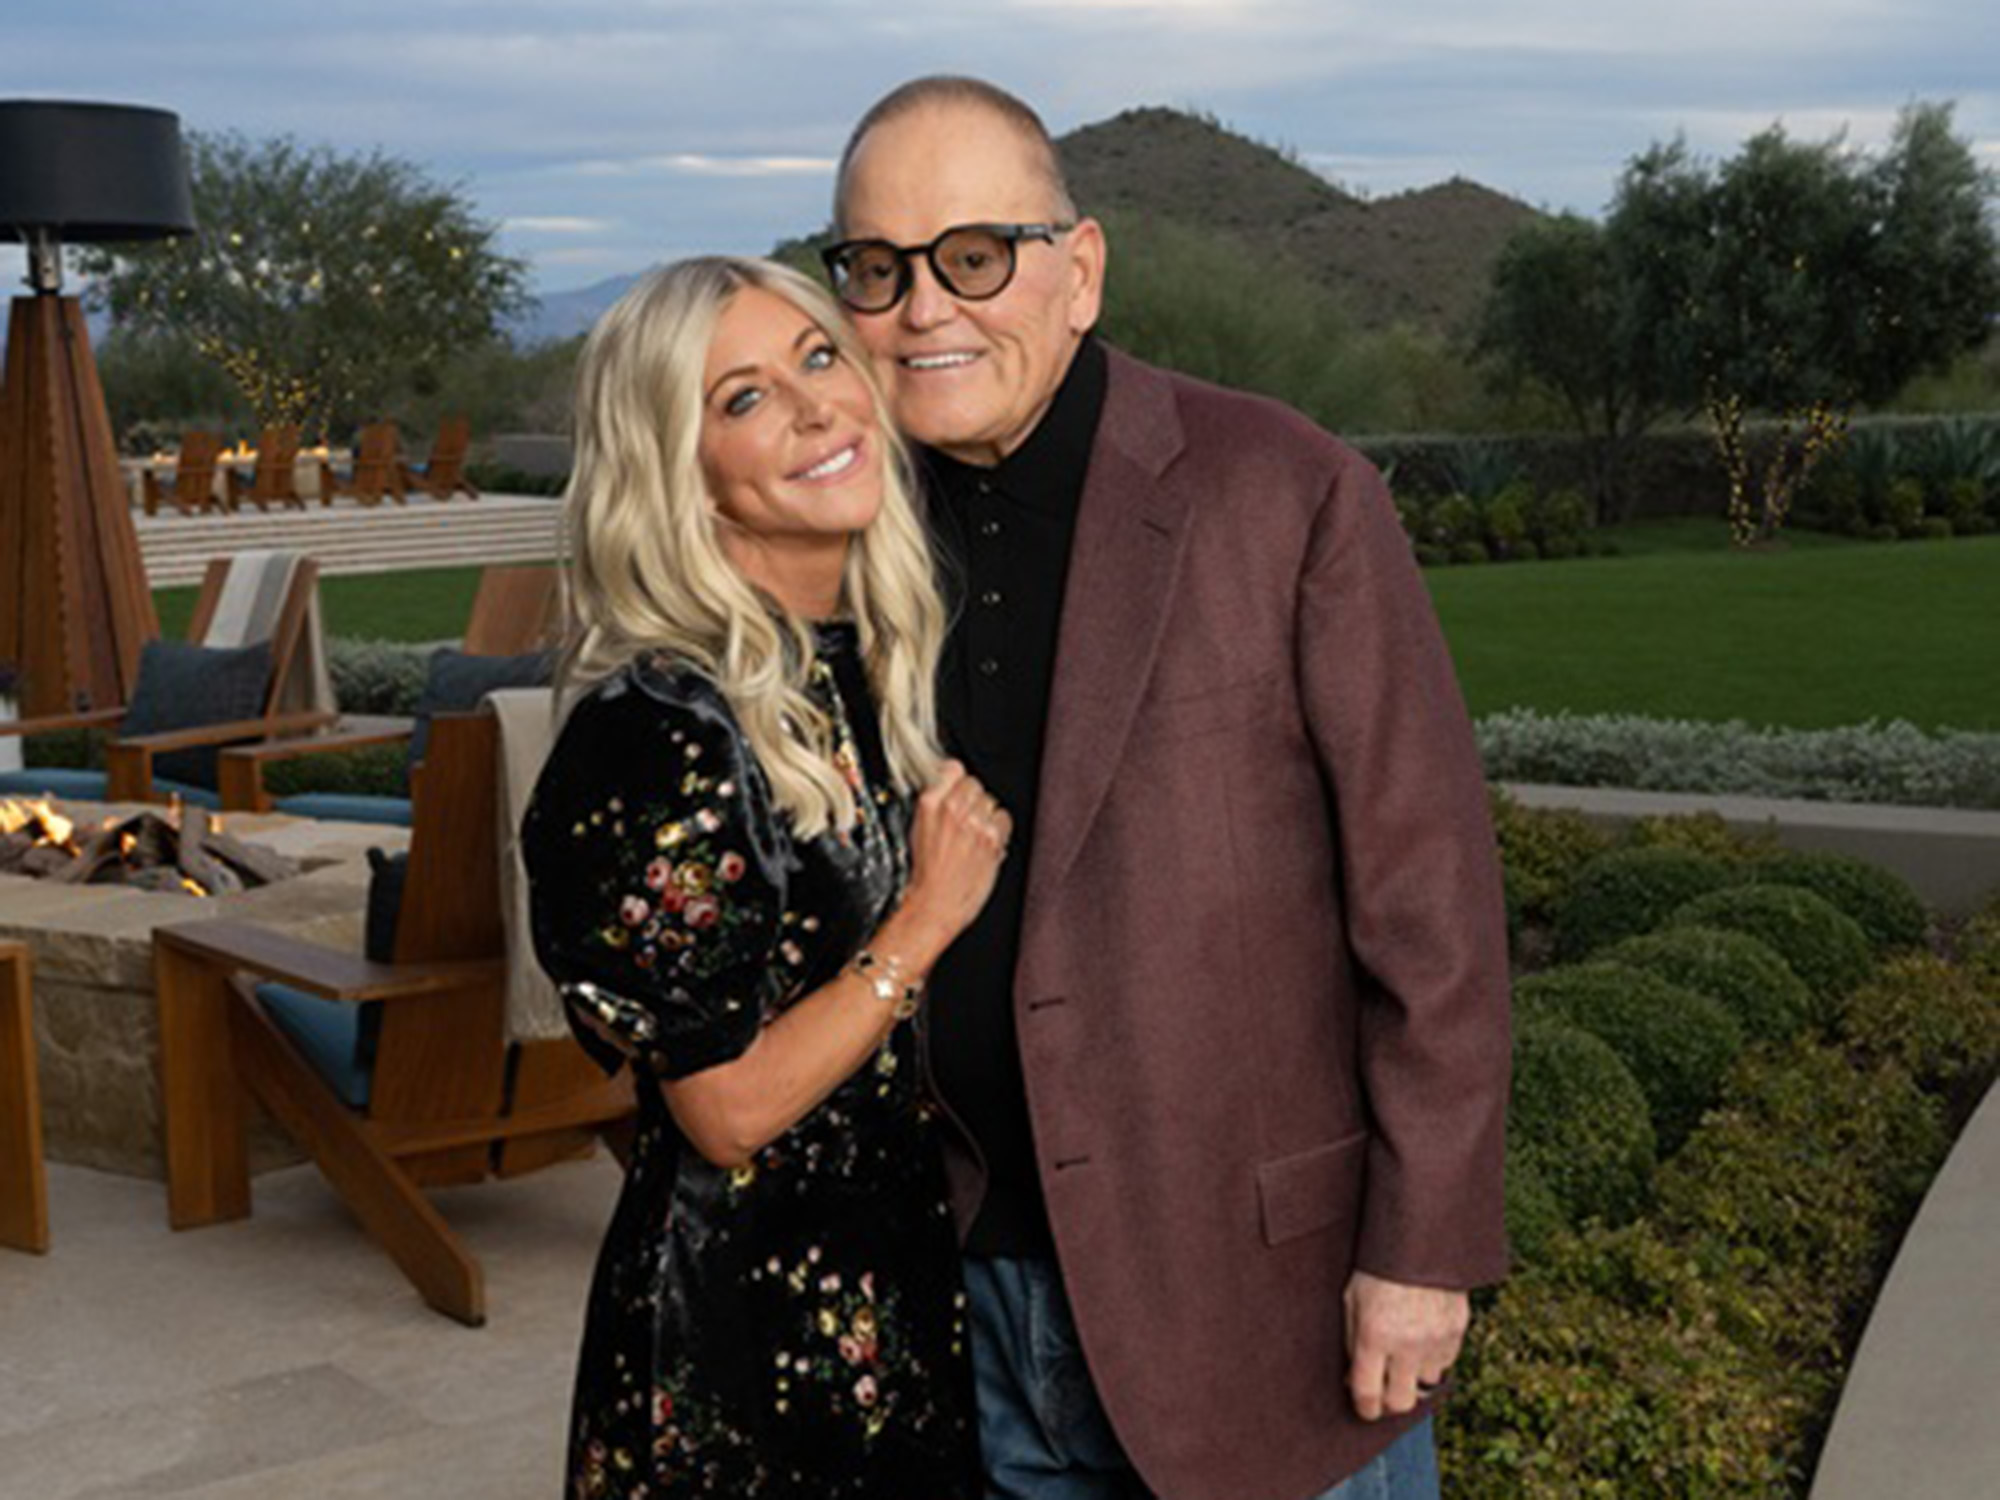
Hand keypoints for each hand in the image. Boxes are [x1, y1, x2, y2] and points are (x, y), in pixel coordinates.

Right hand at [897, 760, 1009, 957]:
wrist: (934, 905)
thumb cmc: (926, 876)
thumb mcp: (918, 830)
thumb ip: (935, 805)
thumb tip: (950, 787)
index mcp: (929, 804)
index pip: (953, 769)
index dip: (958, 781)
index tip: (958, 788)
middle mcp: (953, 810)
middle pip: (976, 784)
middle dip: (973, 799)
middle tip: (966, 820)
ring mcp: (974, 824)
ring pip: (991, 801)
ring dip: (985, 815)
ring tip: (974, 835)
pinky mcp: (992, 839)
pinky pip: (1004, 818)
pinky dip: (999, 829)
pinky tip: (987, 842)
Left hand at [1343, 1271, 1469, 1420]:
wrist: (1420, 1237)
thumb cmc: (1378, 1266)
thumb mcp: (1352, 1298)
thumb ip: (1351, 1340)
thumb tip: (1352, 1377)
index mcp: (1374, 1335)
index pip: (1368, 1394)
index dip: (1364, 1408)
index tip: (1363, 1408)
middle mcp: (1407, 1344)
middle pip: (1401, 1403)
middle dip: (1389, 1403)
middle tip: (1383, 1391)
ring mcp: (1435, 1339)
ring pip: (1426, 1384)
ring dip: (1413, 1377)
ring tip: (1403, 1356)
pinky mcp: (1457, 1331)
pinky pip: (1445, 1362)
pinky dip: (1433, 1358)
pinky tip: (1422, 1338)